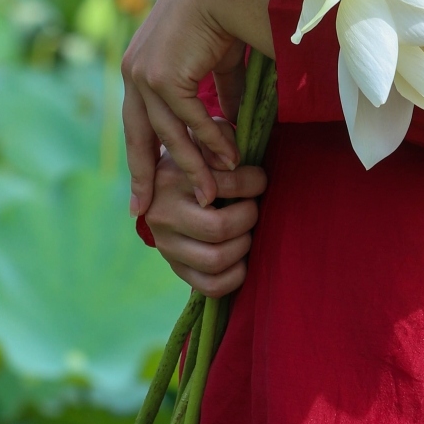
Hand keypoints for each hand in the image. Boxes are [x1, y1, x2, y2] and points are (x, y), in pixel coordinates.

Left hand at [122, 0, 273, 216]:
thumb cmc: (225, 11)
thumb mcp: (218, 62)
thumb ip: (219, 93)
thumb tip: (229, 125)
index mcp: (142, 65)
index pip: (139, 121)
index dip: (143, 155)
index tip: (144, 188)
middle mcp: (135, 72)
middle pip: (139, 136)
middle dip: (144, 176)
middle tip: (145, 212)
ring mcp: (144, 74)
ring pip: (168, 134)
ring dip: (193, 167)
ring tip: (210, 196)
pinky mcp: (161, 77)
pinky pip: (188, 121)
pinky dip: (211, 143)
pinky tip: (230, 160)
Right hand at [145, 131, 267, 297]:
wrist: (164, 188)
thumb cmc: (195, 159)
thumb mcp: (204, 138)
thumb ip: (220, 137)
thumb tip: (235, 159)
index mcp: (171, 179)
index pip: (225, 185)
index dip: (255, 182)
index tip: (260, 180)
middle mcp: (163, 215)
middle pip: (219, 228)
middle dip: (249, 216)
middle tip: (252, 207)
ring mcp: (167, 247)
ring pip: (217, 260)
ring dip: (244, 245)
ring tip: (246, 230)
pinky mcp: (176, 269)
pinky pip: (212, 286)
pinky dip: (236, 275)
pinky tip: (242, 257)